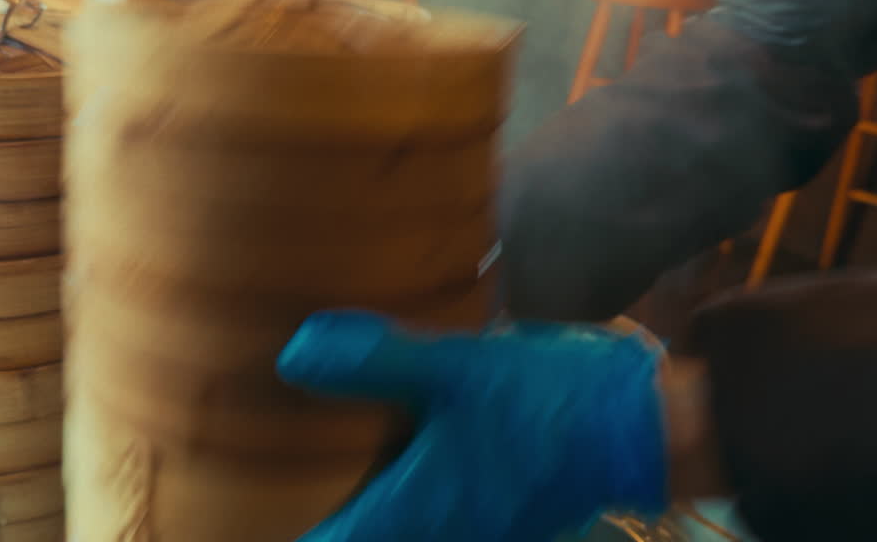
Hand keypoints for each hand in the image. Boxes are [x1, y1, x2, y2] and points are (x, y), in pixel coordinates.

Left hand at [277, 311, 668, 541]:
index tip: (235, 521)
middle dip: (323, 527)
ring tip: (321, 484)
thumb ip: (376, 360)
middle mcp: (438, 536)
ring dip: (364, 521)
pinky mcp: (499, 519)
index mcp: (414, 514)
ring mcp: (473, 534)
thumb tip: (292, 353)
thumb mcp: (457, 369)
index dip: (290, 540)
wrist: (641, 429)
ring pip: (398, 537)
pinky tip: (397, 466)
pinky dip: (400, 510)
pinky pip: (432, 526)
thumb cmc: (547, 403)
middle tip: (262, 498)